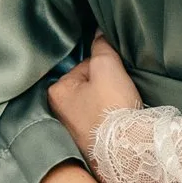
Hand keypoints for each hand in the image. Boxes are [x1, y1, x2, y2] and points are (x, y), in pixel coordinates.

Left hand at [49, 35, 143, 159]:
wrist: (125, 149)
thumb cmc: (111, 108)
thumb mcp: (107, 66)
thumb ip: (102, 46)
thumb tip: (99, 33)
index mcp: (56, 91)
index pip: (86, 65)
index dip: (106, 67)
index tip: (116, 78)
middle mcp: (57, 111)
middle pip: (90, 83)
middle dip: (106, 85)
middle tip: (119, 93)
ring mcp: (71, 129)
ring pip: (96, 102)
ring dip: (109, 101)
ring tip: (120, 108)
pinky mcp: (87, 141)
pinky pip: (99, 119)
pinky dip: (109, 118)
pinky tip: (118, 121)